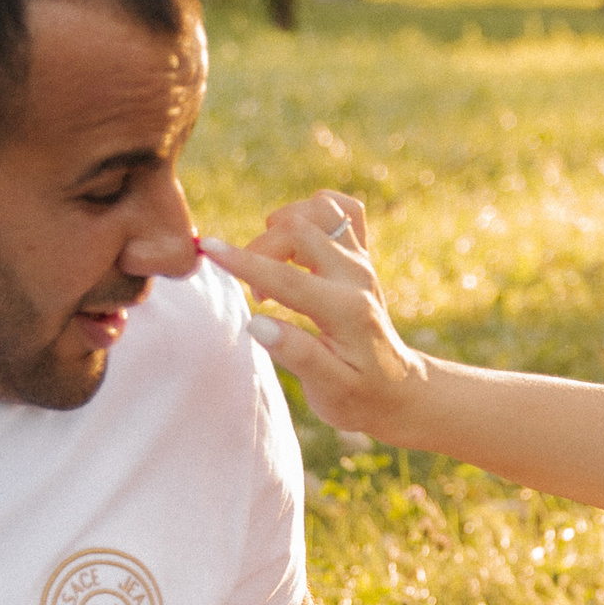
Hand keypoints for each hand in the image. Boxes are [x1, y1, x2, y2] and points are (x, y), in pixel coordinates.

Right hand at [200, 192, 427, 443]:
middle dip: (260, 248)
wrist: (397, 390)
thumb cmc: (358, 396)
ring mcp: (362, 261)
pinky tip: (297, 241)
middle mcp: (357, 277)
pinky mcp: (361, 255)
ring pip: (320, 209)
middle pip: (300, 229)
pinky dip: (312, 212)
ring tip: (273, 265)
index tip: (207, 248)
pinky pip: (342, 209)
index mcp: (348, 312)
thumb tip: (256, 322)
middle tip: (255, 295)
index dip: (243, 262)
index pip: (287, 278)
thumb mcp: (330, 391)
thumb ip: (297, 355)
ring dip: (284, 226)